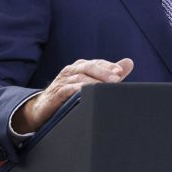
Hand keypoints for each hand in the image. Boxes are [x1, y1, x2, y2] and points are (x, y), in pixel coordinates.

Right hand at [12, 58, 133, 133]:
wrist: (42, 109)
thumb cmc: (68, 94)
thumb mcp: (90, 82)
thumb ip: (109, 74)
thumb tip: (129, 62)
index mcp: (80, 67)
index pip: (96, 62)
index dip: (108, 66)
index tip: (120, 71)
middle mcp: (70, 71)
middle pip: (88, 66)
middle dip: (103, 72)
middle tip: (117, 79)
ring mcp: (62, 81)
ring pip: (79, 76)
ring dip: (94, 81)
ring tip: (106, 87)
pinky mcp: (56, 94)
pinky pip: (67, 89)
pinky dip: (78, 90)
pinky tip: (87, 93)